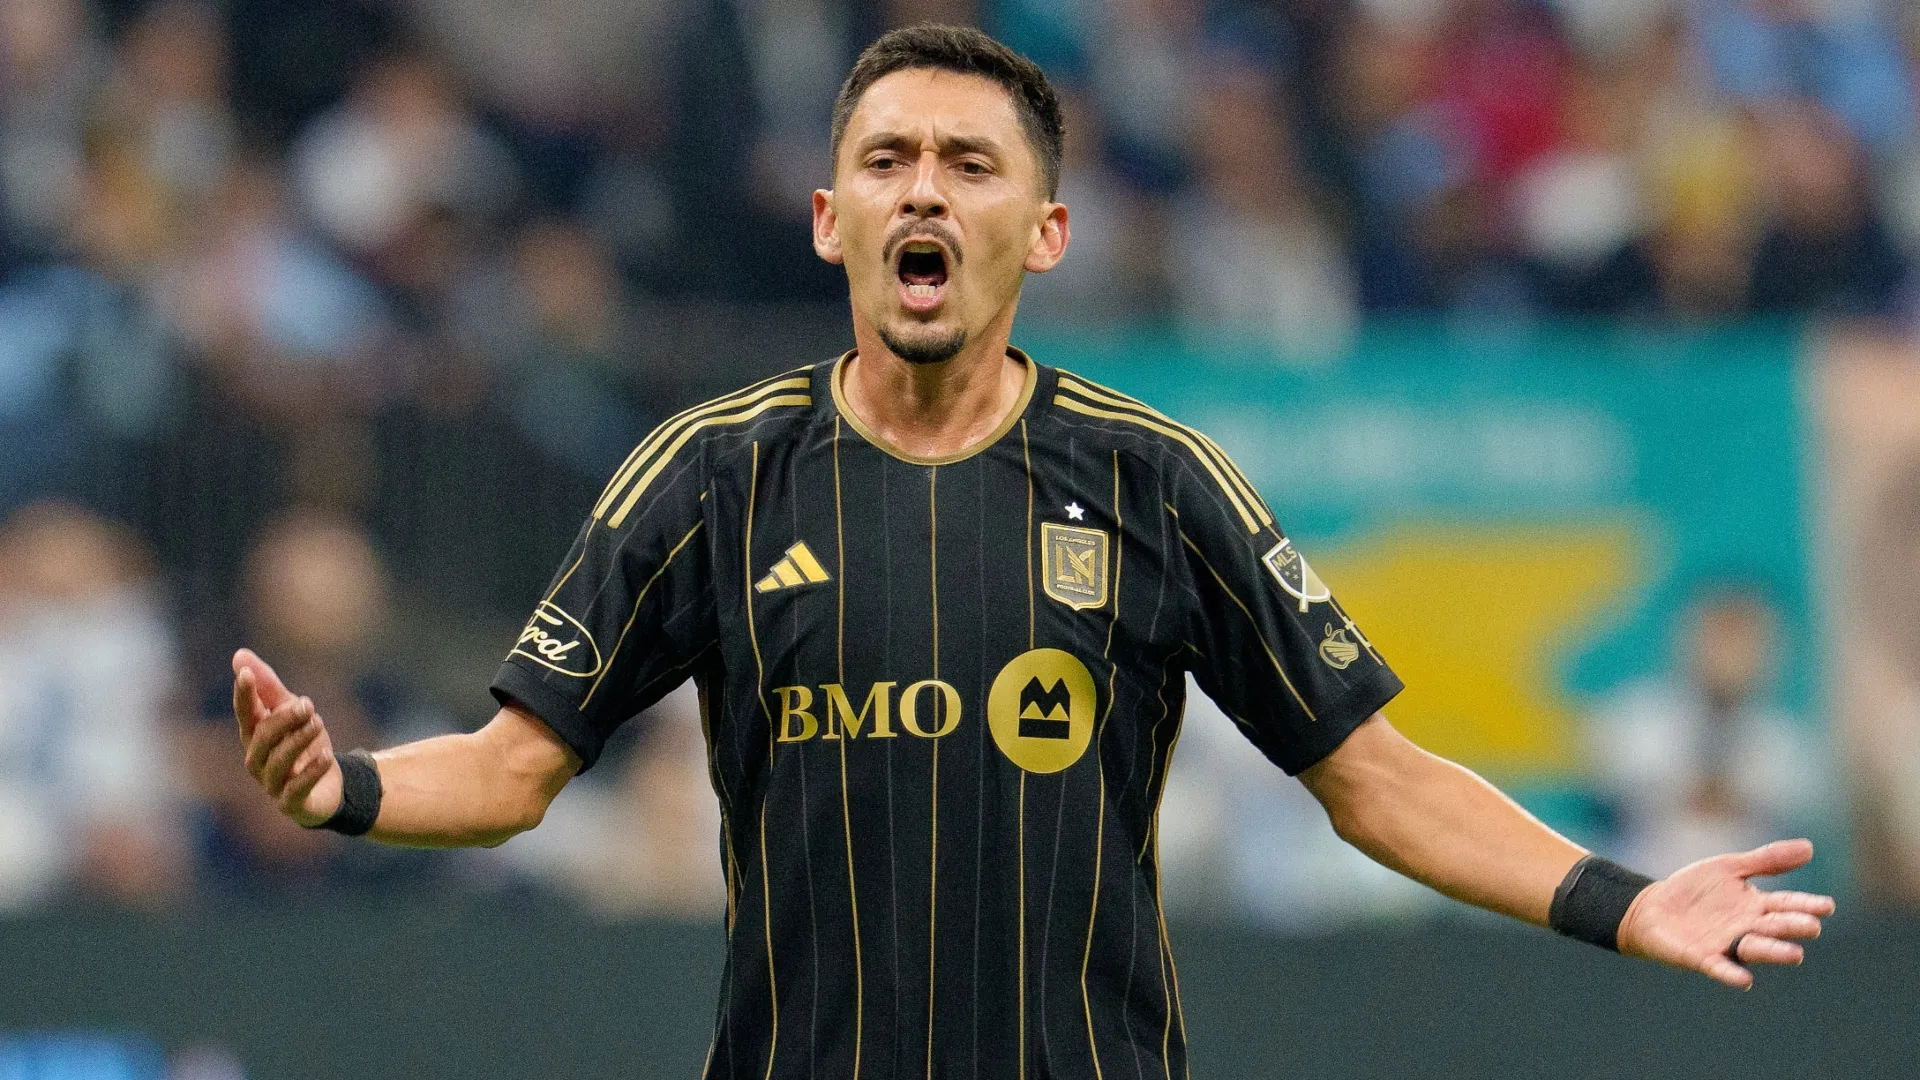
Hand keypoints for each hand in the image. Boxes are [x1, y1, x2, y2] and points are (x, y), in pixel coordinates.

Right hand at [232, 648, 341, 827]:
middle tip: (308, 705)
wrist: (332, 786)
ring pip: (278, 761)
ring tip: (319, 724)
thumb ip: (268, 687)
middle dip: (283, 718)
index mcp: (255, 736)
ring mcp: (272, 784)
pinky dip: (311, 771)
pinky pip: (297, 788)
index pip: (244, 713)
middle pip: (261, 737)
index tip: (245, 673)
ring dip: (299, 740)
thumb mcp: (292, 711)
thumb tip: (239, 655)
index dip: (244, 694)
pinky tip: (327, 755)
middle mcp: (257, 760)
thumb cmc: (304, 745)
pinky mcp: (291, 803)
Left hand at [1617, 839, 1835, 989]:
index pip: (1786, 905)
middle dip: (1792, 927)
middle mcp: (1747, 928)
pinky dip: (1731, 974)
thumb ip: (1766, 860)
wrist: (1651, 907)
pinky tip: (1745, 980)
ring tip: (1795, 954)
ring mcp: (1726, 944)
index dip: (1806, 906)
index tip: (1827, 906)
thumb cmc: (1694, 889)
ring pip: (1755, 949)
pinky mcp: (1702, 958)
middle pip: (1774, 928)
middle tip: (1812, 926)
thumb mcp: (1729, 868)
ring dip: (1773, 952)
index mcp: (1755, 906)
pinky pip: (1720, 968)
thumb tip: (1810, 847)